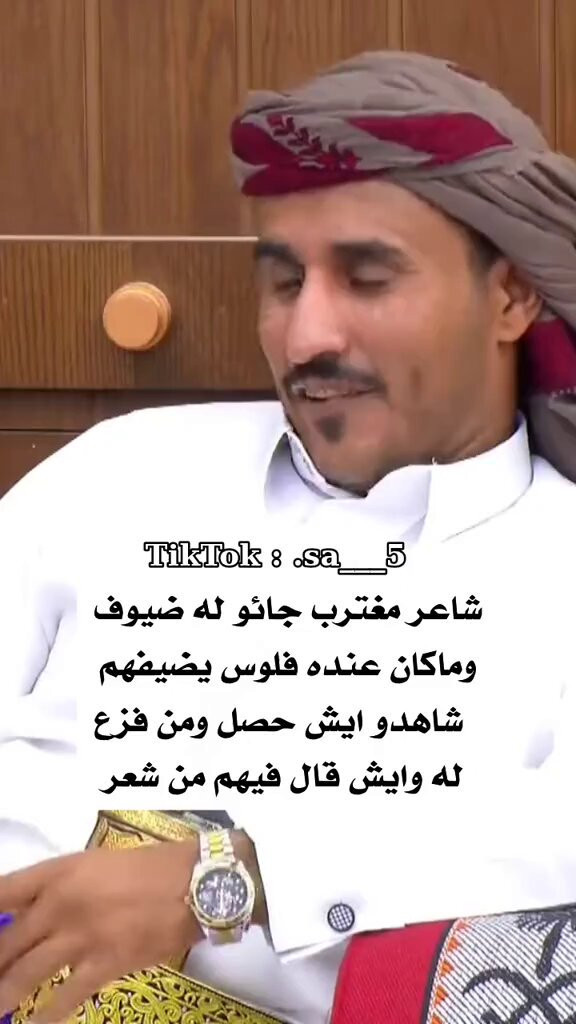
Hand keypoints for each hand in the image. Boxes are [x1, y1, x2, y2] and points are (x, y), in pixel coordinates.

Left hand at [0, 840, 200, 1023]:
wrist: (195, 882)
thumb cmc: (149, 868)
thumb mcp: (96, 866)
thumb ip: (61, 888)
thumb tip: (32, 918)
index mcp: (59, 872)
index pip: (2, 892)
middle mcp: (60, 902)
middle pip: (6, 941)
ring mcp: (80, 935)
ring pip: (24, 975)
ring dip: (3, 996)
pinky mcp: (104, 964)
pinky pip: (64, 998)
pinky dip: (44, 1018)